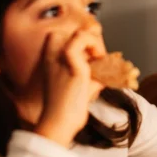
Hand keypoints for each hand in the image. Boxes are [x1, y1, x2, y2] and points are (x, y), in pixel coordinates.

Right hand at [35, 28, 104, 146]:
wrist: (58, 124)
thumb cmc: (65, 111)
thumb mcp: (77, 88)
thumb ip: (89, 77)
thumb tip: (107, 73)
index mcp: (49, 63)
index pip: (54, 38)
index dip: (73, 41)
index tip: (86, 54)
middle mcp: (52, 58)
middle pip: (66, 33)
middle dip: (85, 39)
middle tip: (95, 56)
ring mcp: (61, 59)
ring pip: (78, 34)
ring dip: (93, 42)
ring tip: (98, 56)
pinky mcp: (72, 64)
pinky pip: (82, 40)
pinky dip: (94, 44)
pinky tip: (99, 58)